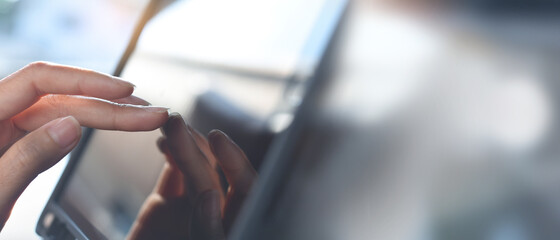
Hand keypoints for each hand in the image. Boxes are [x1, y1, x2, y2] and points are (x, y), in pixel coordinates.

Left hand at [0, 62, 168, 229]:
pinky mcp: (16, 150)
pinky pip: (55, 131)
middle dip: (110, 106)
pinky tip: (110, 127)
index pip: (38, 82)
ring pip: (63, 113)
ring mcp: (6, 134)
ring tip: (142, 119)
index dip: (86, 81)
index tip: (125, 92)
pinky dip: (88, 128)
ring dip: (106, 115)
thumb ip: (25, 159)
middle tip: (151, 114)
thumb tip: (71, 125)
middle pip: (60, 99)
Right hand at [128, 113, 256, 239]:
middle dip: (195, 146)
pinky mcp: (164, 206)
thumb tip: (210, 196)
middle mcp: (215, 212)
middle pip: (211, 173)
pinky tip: (163, 141)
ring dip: (181, 143)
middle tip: (174, 121)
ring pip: (192, 169)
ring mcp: (189, 207)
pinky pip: (173, 175)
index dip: (235, 161)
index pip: (246, 187)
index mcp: (233, 224)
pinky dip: (170, 154)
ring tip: (168, 123)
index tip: (217, 139)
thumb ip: (208, 230)